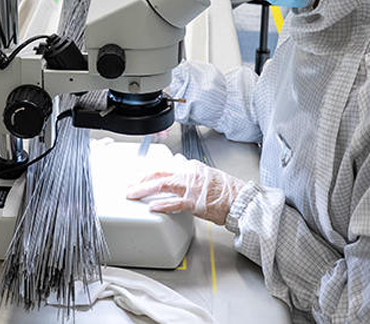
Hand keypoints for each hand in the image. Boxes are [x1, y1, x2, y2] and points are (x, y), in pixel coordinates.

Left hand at [126, 155, 246, 225]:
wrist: (241, 200)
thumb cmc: (227, 190)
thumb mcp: (207, 172)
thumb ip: (190, 168)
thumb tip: (178, 160)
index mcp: (191, 167)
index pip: (164, 167)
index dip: (148, 172)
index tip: (137, 176)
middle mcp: (189, 174)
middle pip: (159, 174)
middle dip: (140, 179)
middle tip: (128, 184)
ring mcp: (191, 188)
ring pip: (162, 186)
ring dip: (144, 190)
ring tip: (132, 194)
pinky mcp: (195, 202)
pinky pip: (175, 203)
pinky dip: (162, 205)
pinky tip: (152, 207)